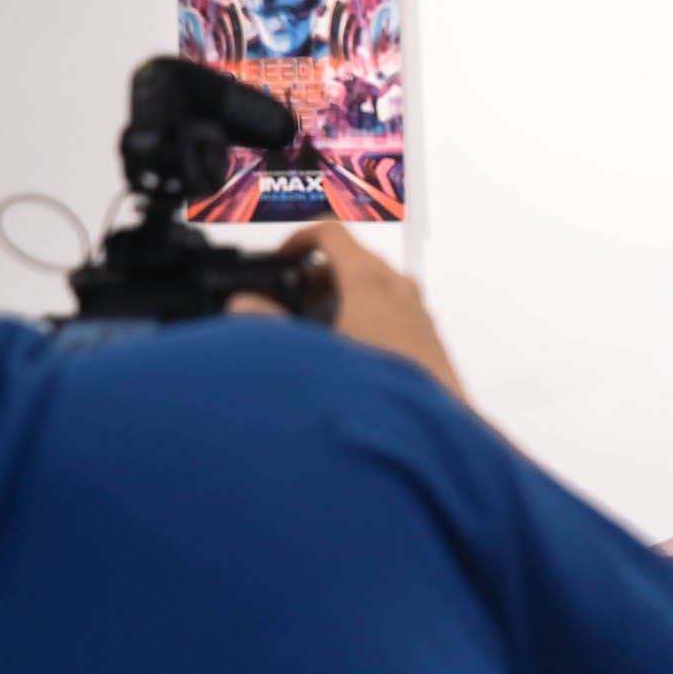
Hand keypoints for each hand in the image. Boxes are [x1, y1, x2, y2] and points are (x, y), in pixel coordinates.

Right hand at [227, 221, 466, 402]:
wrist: (429, 439)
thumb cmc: (368, 393)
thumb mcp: (308, 356)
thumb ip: (270, 326)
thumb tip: (242, 305)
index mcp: (371, 282)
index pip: (333, 234)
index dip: (300, 239)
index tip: (278, 260)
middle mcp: (401, 291)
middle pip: (355, 261)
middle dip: (317, 277)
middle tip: (288, 304)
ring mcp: (420, 316)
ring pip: (376, 289)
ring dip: (341, 300)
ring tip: (312, 334)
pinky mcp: (430, 345)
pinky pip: (393, 314)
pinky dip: (365, 319)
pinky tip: (345, 358)